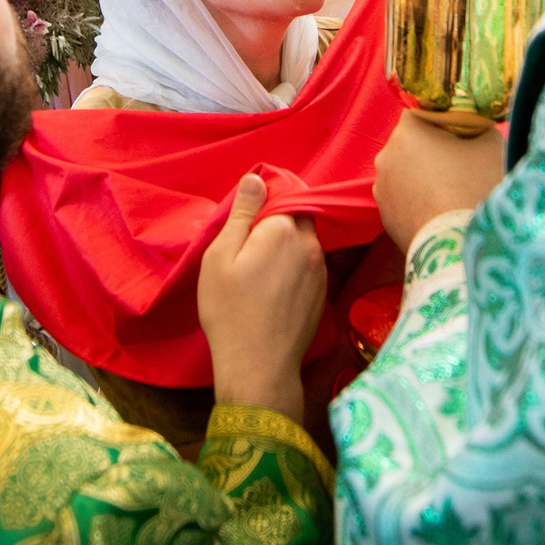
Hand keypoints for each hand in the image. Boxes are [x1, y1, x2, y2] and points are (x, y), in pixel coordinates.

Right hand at [198, 174, 323, 421]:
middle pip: (298, 215)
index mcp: (283, 229)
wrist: (258, 365)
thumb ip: (242, 214)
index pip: (283, 192)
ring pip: (305, 239)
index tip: (246, 217)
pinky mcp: (323, 291)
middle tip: (249, 241)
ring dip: (286, 242)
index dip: (264, 199)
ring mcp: (321, 269)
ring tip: (259, 265)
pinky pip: (310, 263)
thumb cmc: (229, 310)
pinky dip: (294, 263)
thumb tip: (256, 179)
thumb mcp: (220, 256)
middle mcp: (310, 244)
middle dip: (277, 219)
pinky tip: (273, 284)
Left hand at [374, 112, 504, 248]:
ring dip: (425, 175)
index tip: (463, 132)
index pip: (423, 111)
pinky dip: (419, 199)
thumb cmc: (475, 188)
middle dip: (434, 148)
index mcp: (407, 130)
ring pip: (407, 170)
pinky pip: (403, 197)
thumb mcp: (490, 144)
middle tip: (463, 164)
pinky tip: (441, 209)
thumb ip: (478, 126)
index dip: (445, 118)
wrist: (459, 246)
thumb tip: (474, 127)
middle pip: (414, 141)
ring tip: (453, 192)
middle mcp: (386, 154)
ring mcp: (382, 187)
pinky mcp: (384, 215)